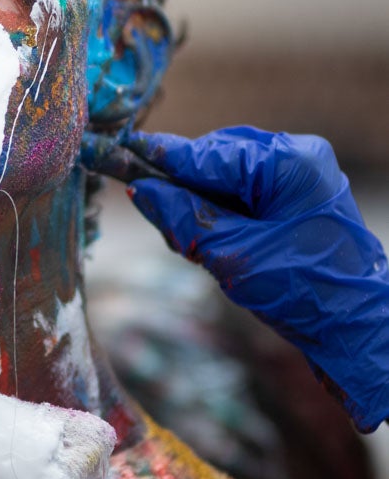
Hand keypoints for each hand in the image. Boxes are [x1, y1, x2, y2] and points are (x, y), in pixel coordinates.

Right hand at [121, 126, 388, 432]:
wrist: (358, 329)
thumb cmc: (305, 292)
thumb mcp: (235, 257)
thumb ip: (185, 219)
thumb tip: (141, 189)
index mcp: (288, 161)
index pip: (208, 154)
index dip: (161, 156)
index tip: (119, 149)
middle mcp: (297, 157)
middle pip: (216, 159)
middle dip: (185, 188)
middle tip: (162, 220)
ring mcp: (301, 176)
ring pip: (227, 176)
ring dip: (202, 203)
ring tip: (194, 243)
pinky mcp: (299, 197)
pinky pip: (245, 191)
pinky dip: (222, 213)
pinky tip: (216, 241)